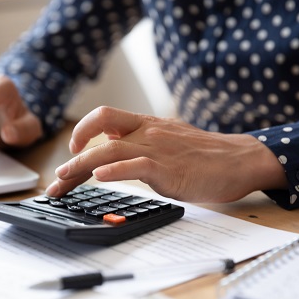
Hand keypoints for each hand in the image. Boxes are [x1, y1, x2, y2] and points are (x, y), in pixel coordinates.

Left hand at [45, 106, 286, 202]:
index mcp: (148, 124)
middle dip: (74, 150)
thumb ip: (145, 146)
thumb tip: (120, 158)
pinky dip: (115, 170)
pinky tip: (100, 177)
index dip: (82, 131)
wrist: (240, 160)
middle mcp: (148, 131)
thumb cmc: (207, 156)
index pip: (106, 120)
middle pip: (100, 129)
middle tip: (58, 176)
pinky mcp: (168, 168)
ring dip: (82, 164)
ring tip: (64, 179)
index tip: (71, 149)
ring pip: (110, 148)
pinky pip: (135, 164)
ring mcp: (157, 148)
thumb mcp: (170, 142)